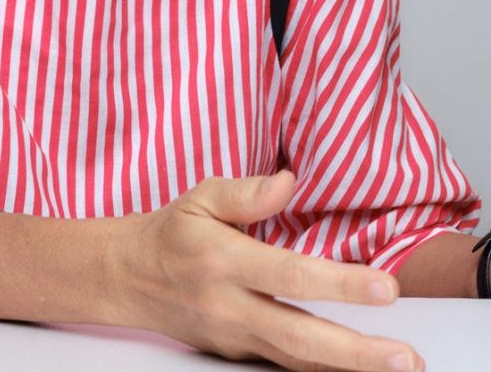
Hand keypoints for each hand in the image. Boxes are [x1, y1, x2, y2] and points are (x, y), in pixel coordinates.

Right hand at [114, 171, 424, 371]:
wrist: (127, 277)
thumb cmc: (172, 231)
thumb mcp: (200, 196)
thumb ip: (246, 192)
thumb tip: (290, 181)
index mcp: (223, 259)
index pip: (291, 275)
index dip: (342, 285)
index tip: (387, 289)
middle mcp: (229, 305)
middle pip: (300, 336)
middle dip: (358, 352)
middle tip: (407, 357)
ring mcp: (232, 336)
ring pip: (296, 360)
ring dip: (348, 367)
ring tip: (397, 365)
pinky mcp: (234, 353)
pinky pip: (283, 364)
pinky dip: (320, 369)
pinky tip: (353, 367)